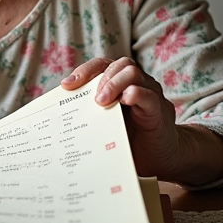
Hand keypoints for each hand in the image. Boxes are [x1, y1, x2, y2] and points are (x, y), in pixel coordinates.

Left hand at [62, 57, 222, 184]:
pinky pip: (148, 95)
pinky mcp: (159, 109)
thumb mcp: (106, 125)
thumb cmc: (130, 140)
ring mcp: (150, 93)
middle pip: (119, 64)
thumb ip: (91, 116)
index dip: (84, 71)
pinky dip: (135, 94)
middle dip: (99, 77)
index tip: (66, 86)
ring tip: (102, 101)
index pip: (102, 66)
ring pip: (132, 73)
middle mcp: (136, 83)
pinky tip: (124, 101)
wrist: (161, 157)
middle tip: (90, 98)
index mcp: (120, 84)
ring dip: (114, 84)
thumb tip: (60, 119)